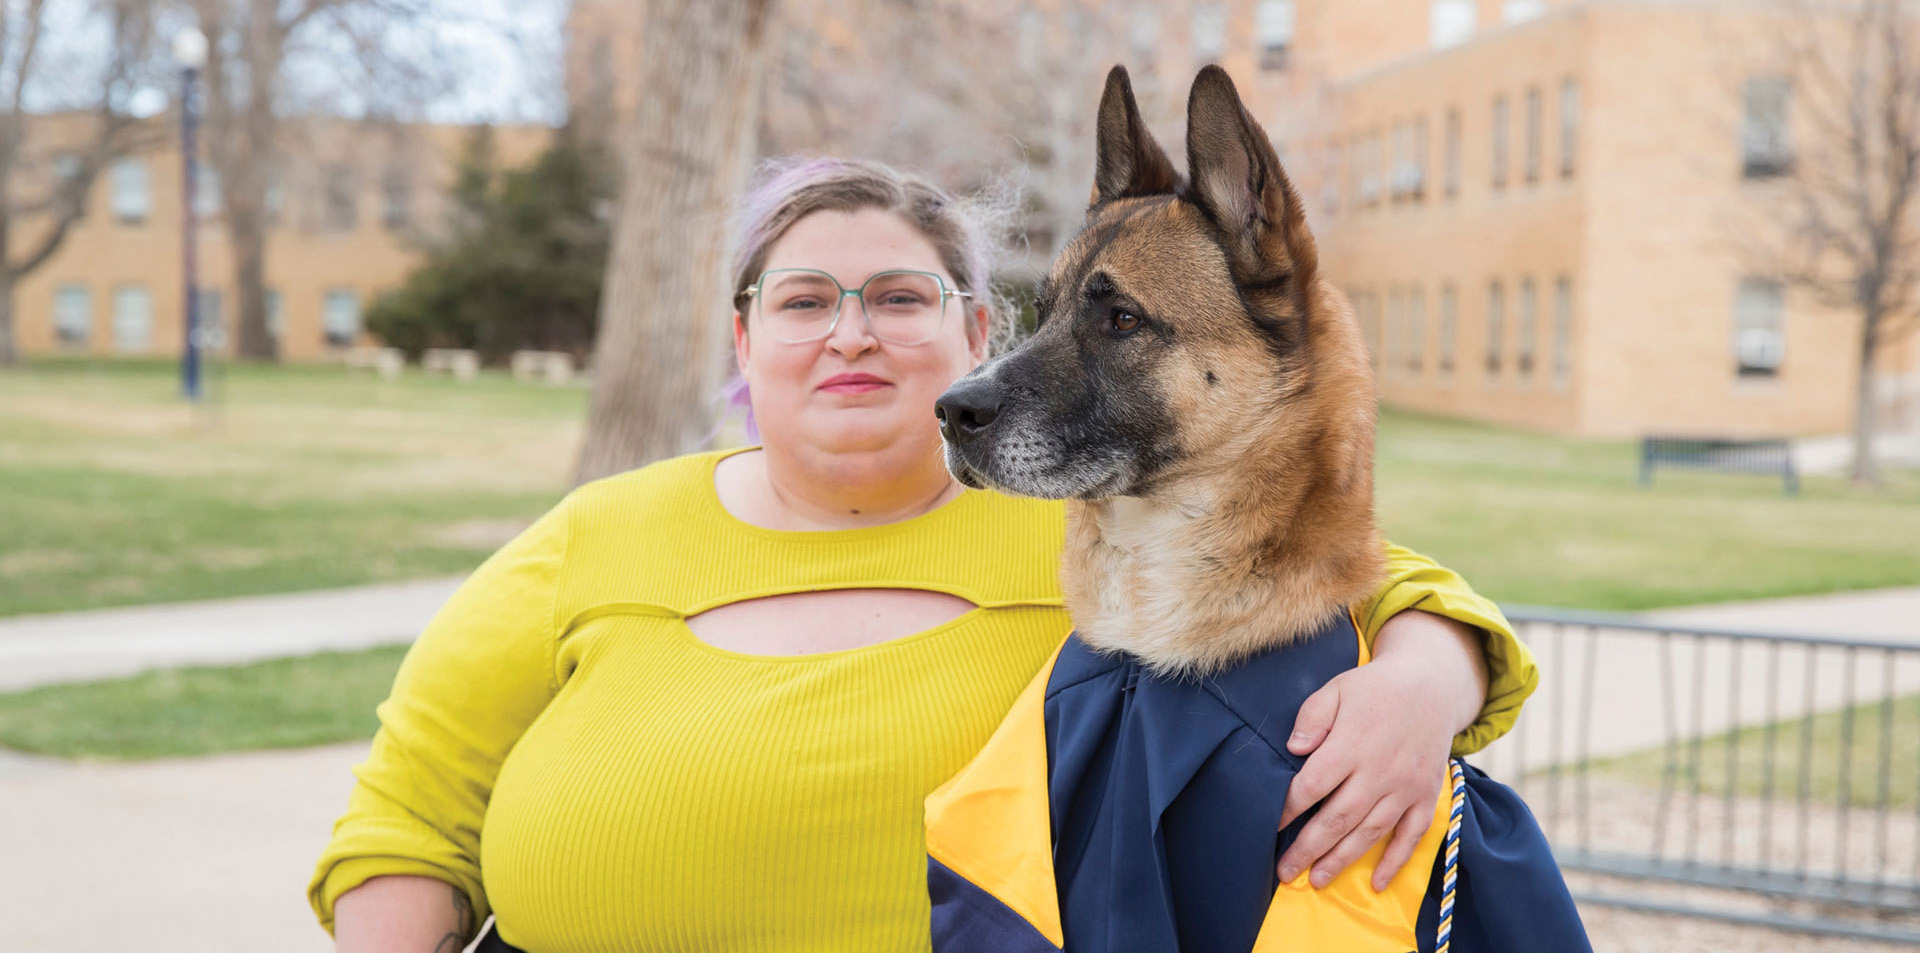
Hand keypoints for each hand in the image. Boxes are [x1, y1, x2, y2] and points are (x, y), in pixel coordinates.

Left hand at [1274, 610, 1487, 891]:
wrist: (1431, 685)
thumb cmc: (1374, 689)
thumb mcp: (1337, 690)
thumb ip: (1312, 718)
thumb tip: (1293, 748)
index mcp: (1351, 744)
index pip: (1312, 785)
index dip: (1288, 809)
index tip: (1272, 826)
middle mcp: (1379, 771)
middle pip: (1338, 818)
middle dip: (1309, 848)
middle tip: (1286, 872)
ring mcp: (1405, 787)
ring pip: (1370, 832)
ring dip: (1343, 860)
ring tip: (1318, 880)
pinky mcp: (1425, 795)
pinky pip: (1411, 835)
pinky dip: (1395, 861)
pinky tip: (1376, 882)